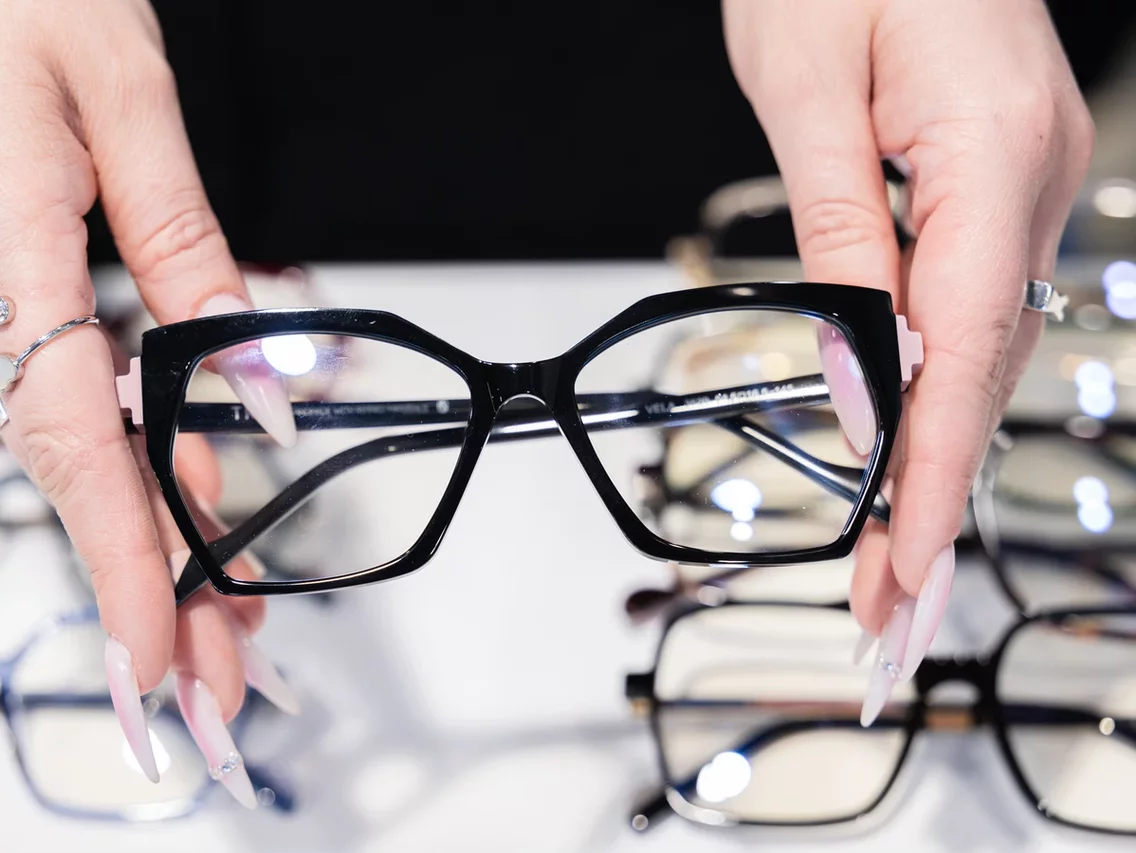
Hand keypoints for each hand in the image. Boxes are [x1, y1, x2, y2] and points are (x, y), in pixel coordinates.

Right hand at [0, 0, 294, 802]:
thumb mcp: (125, 97)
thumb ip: (189, 249)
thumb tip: (255, 373)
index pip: (72, 446)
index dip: (125, 565)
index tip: (166, 663)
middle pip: (68, 468)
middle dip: (149, 585)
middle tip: (219, 683)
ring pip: (60, 437)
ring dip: (141, 528)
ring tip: (223, 612)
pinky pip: (46, 382)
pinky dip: (111, 453)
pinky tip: (170, 495)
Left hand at [724, 0, 1091, 720]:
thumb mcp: (805, 90)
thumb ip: (836, 237)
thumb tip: (855, 376)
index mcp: (992, 150)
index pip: (962, 353)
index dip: (934, 477)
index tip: (904, 574)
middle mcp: (1030, 177)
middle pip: (981, 373)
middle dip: (932, 502)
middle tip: (889, 616)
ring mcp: (1023, 179)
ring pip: (980, 350)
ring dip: (935, 457)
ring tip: (891, 562)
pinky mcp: (993, 177)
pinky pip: (970, 304)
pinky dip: (940, 385)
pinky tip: (916, 448)